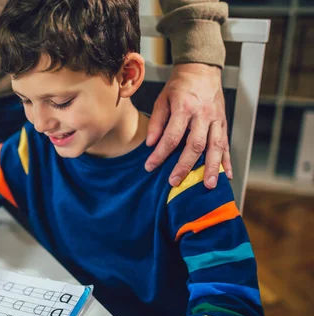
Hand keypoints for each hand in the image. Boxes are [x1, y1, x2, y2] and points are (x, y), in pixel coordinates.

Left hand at [145, 63, 232, 188]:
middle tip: (174, 182)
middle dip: (184, 166)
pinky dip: (227, 161)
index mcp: (185, 108)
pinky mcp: (224, 123)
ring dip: (211, 167)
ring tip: (208, 185)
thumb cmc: (179, 85)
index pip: (172, 136)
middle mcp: (203, 115)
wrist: (202, 69)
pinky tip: (226, 175)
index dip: (160, 154)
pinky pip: (226, 144)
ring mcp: (216, 119)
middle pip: (195, 145)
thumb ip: (157, 122)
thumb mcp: (162, 99)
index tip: (149, 166)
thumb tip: (150, 144)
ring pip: (215, 146)